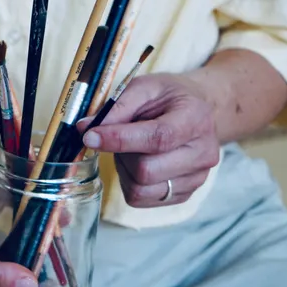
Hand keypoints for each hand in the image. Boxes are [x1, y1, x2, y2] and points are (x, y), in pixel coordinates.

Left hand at [80, 73, 220, 206]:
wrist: (196, 112)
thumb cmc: (167, 98)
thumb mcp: (144, 88)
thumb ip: (116, 107)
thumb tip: (84, 128)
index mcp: (194, 119)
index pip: (157, 138)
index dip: (119, 139)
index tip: (90, 136)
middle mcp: (202, 153)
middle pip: (146, 170)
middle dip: (121, 154)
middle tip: (118, 137)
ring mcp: (196, 178)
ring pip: (141, 189)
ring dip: (124, 170)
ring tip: (130, 150)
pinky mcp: (184, 194)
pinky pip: (141, 199)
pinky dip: (129, 182)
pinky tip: (136, 163)